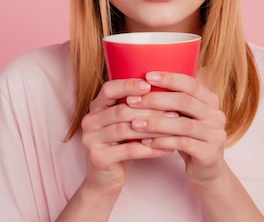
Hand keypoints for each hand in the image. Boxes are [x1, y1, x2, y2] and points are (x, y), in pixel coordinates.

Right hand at [79, 77, 176, 194]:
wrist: (104, 179)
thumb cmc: (120, 145)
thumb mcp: (125, 123)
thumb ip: (135, 107)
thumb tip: (165, 88)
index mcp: (95, 107)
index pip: (109, 89)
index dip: (128, 85)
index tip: (149, 84)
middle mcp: (89, 121)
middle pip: (121, 110)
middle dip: (150, 110)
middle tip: (174, 111)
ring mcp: (91, 140)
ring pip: (126, 129)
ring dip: (153, 129)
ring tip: (174, 129)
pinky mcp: (98, 158)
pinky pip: (129, 150)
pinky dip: (150, 149)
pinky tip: (167, 148)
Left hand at [126, 71, 228, 185]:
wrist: (206, 170)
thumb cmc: (188, 137)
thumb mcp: (184, 116)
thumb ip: (172, 101)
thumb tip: (141, 82)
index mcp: (210, 101)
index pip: (190, 83)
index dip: (169, 78)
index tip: (147, 76)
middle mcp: (216, 115)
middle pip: (184, 101)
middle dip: (155, 99)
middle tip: (132, 101)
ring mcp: (215, 135)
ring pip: (182, 124)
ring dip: (155, 123)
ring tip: (134, 123)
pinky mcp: (210, 154)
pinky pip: (183, 144)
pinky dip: (162, 141)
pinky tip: (145, 142)